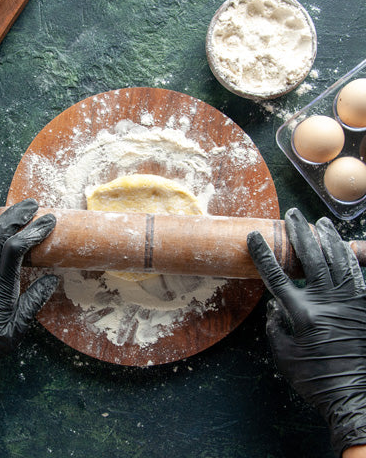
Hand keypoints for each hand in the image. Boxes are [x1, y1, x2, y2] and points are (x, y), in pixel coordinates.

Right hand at [247, 208, 365, 456]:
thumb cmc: (314, 377)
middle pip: (311, 258)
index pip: (277, 276)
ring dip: (327, 237)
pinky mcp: (364, 305)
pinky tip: (343, 244)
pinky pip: (357, 273)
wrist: (354, 396)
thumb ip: (276, 324)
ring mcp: (350, 302)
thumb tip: (275, 303)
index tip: (254, 236)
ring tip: (319, 221)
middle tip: (292, 214)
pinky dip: (349, 255)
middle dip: (299, 233)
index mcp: (303, 314)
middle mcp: (327, 302)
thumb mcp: (284, 354)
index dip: (264, 254)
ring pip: (338, 260)